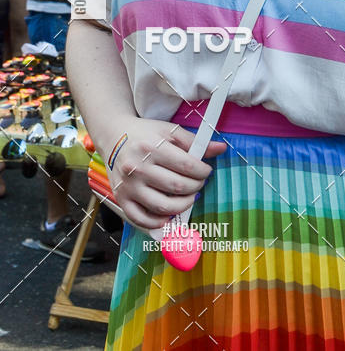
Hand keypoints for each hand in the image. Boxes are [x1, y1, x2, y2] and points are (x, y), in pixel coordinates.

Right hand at [99, 117, 226, 229]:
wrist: (114, 136)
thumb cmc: (145, 134)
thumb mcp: (170, 131)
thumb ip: (195, 142)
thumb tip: (221, 149)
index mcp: (152, 147)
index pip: (186, 166)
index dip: (202, 171)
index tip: (206, 171)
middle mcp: (138, 168)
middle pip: (176, 186)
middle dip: (195, 187)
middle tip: (199, 183)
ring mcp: (129, 186)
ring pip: (162, 206)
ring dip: (183, 206)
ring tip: (189, 197)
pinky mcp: (121, 198)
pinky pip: (140, 219)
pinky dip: (157, 223)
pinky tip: (169, 216)